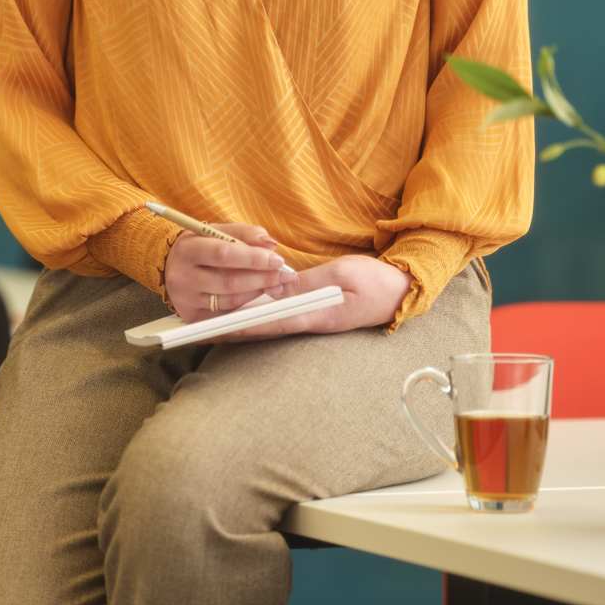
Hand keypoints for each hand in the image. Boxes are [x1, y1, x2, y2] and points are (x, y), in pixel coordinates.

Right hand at [163, 224, 290, 320]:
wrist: (168, 265)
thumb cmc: (199, 245)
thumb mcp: (216, 231)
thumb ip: (244, 233)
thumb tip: (270, 244)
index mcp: (187, 249)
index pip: (224, 254)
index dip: (254, 258)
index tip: (277, 259)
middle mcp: (182, 276)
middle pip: (230, 281)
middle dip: (263, 277)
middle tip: (284, 274)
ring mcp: (186, 299)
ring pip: (231, 299)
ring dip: (258, 290)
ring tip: (274, 281)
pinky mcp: (191, 315)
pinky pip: (227, 312)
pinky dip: (246, 302)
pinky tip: (256, 291)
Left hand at [198, 252, 413, 343]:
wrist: (401, 292)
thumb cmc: (375, 282)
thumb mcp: (341, 273)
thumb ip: (307, 281)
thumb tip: (276, 286)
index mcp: (318, 315)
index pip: (272, 322)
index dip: (243, 325)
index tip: (217, 327)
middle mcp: (311, 323)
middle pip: (266, 327)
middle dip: (234, 329)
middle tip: (202, 330)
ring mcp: (312, 320)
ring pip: (271, 323)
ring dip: (243, 323)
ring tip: (212, 324)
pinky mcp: (314, 313)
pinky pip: (282, 316)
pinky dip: (260, 314)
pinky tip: (245, 311)